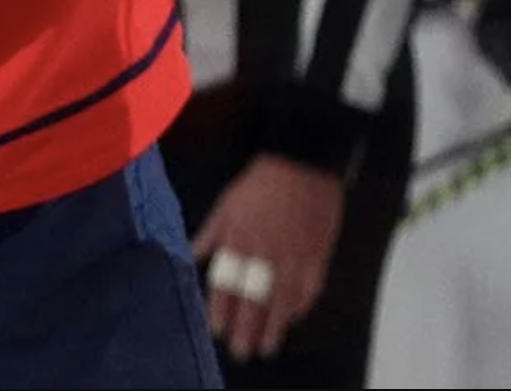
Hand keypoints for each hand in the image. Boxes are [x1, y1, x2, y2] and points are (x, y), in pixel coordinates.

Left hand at [193, 155, 347, 364]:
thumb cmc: (262, 180)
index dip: (221, 310)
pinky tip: (295, 317)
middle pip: (253, 300)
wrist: (304, 159)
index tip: (217, 330)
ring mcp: (293, 254)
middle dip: (246, 329)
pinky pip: (310, 286)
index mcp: (239, 239)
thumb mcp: (227, 202)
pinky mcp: (317, 252)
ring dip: (274, 326)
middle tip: (242, 351)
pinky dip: (302, 304)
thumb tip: (193, 255)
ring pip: (281, 300)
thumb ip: (211, 233)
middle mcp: (264, 252)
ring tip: (267, 346)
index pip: (226, 284)